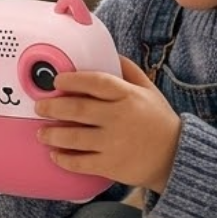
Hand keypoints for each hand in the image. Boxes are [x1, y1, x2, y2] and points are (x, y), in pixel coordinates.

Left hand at [35, 55, 181, 193]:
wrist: (176, 157)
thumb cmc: (159, 121)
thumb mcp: (149, 90)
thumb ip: (129, 71)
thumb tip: (111, 53)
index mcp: (128, 96)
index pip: (95, 82)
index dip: (72, 80)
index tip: (57, 81)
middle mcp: (119, 117)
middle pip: (77, 109)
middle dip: (52, 107)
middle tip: (40, 107)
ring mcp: (113, 143)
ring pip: (73, 137)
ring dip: (52, 135)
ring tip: (42, 133)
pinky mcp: (110, 165)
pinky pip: (80, 162)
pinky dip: (64, 159)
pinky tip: (55, 155)